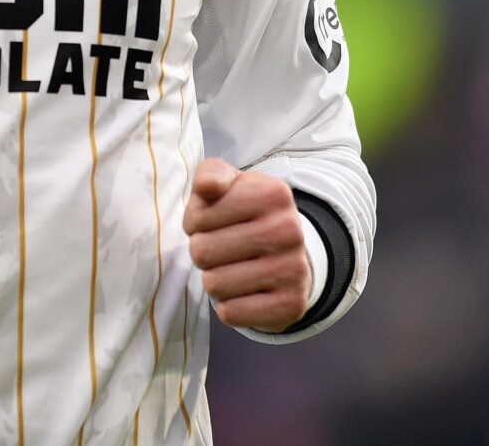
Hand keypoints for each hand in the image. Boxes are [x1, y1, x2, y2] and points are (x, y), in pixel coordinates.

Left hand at [184, 158, 311, 331]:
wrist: (288, 254)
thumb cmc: (244, 214)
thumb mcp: (228, 185)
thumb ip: (210, 175)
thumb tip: (207, 186)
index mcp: (272, 194)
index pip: (198, 218)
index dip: (195, 223)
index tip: (213, 222)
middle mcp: (289, 230)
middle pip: (202, 252)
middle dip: (202, 252)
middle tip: (221, 249)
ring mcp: (294, 269)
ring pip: (214, 285)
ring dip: (214, 279)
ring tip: (232, 268)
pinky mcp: (291, 305)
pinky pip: (231, 313)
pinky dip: (228, 305)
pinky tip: (244, 291)